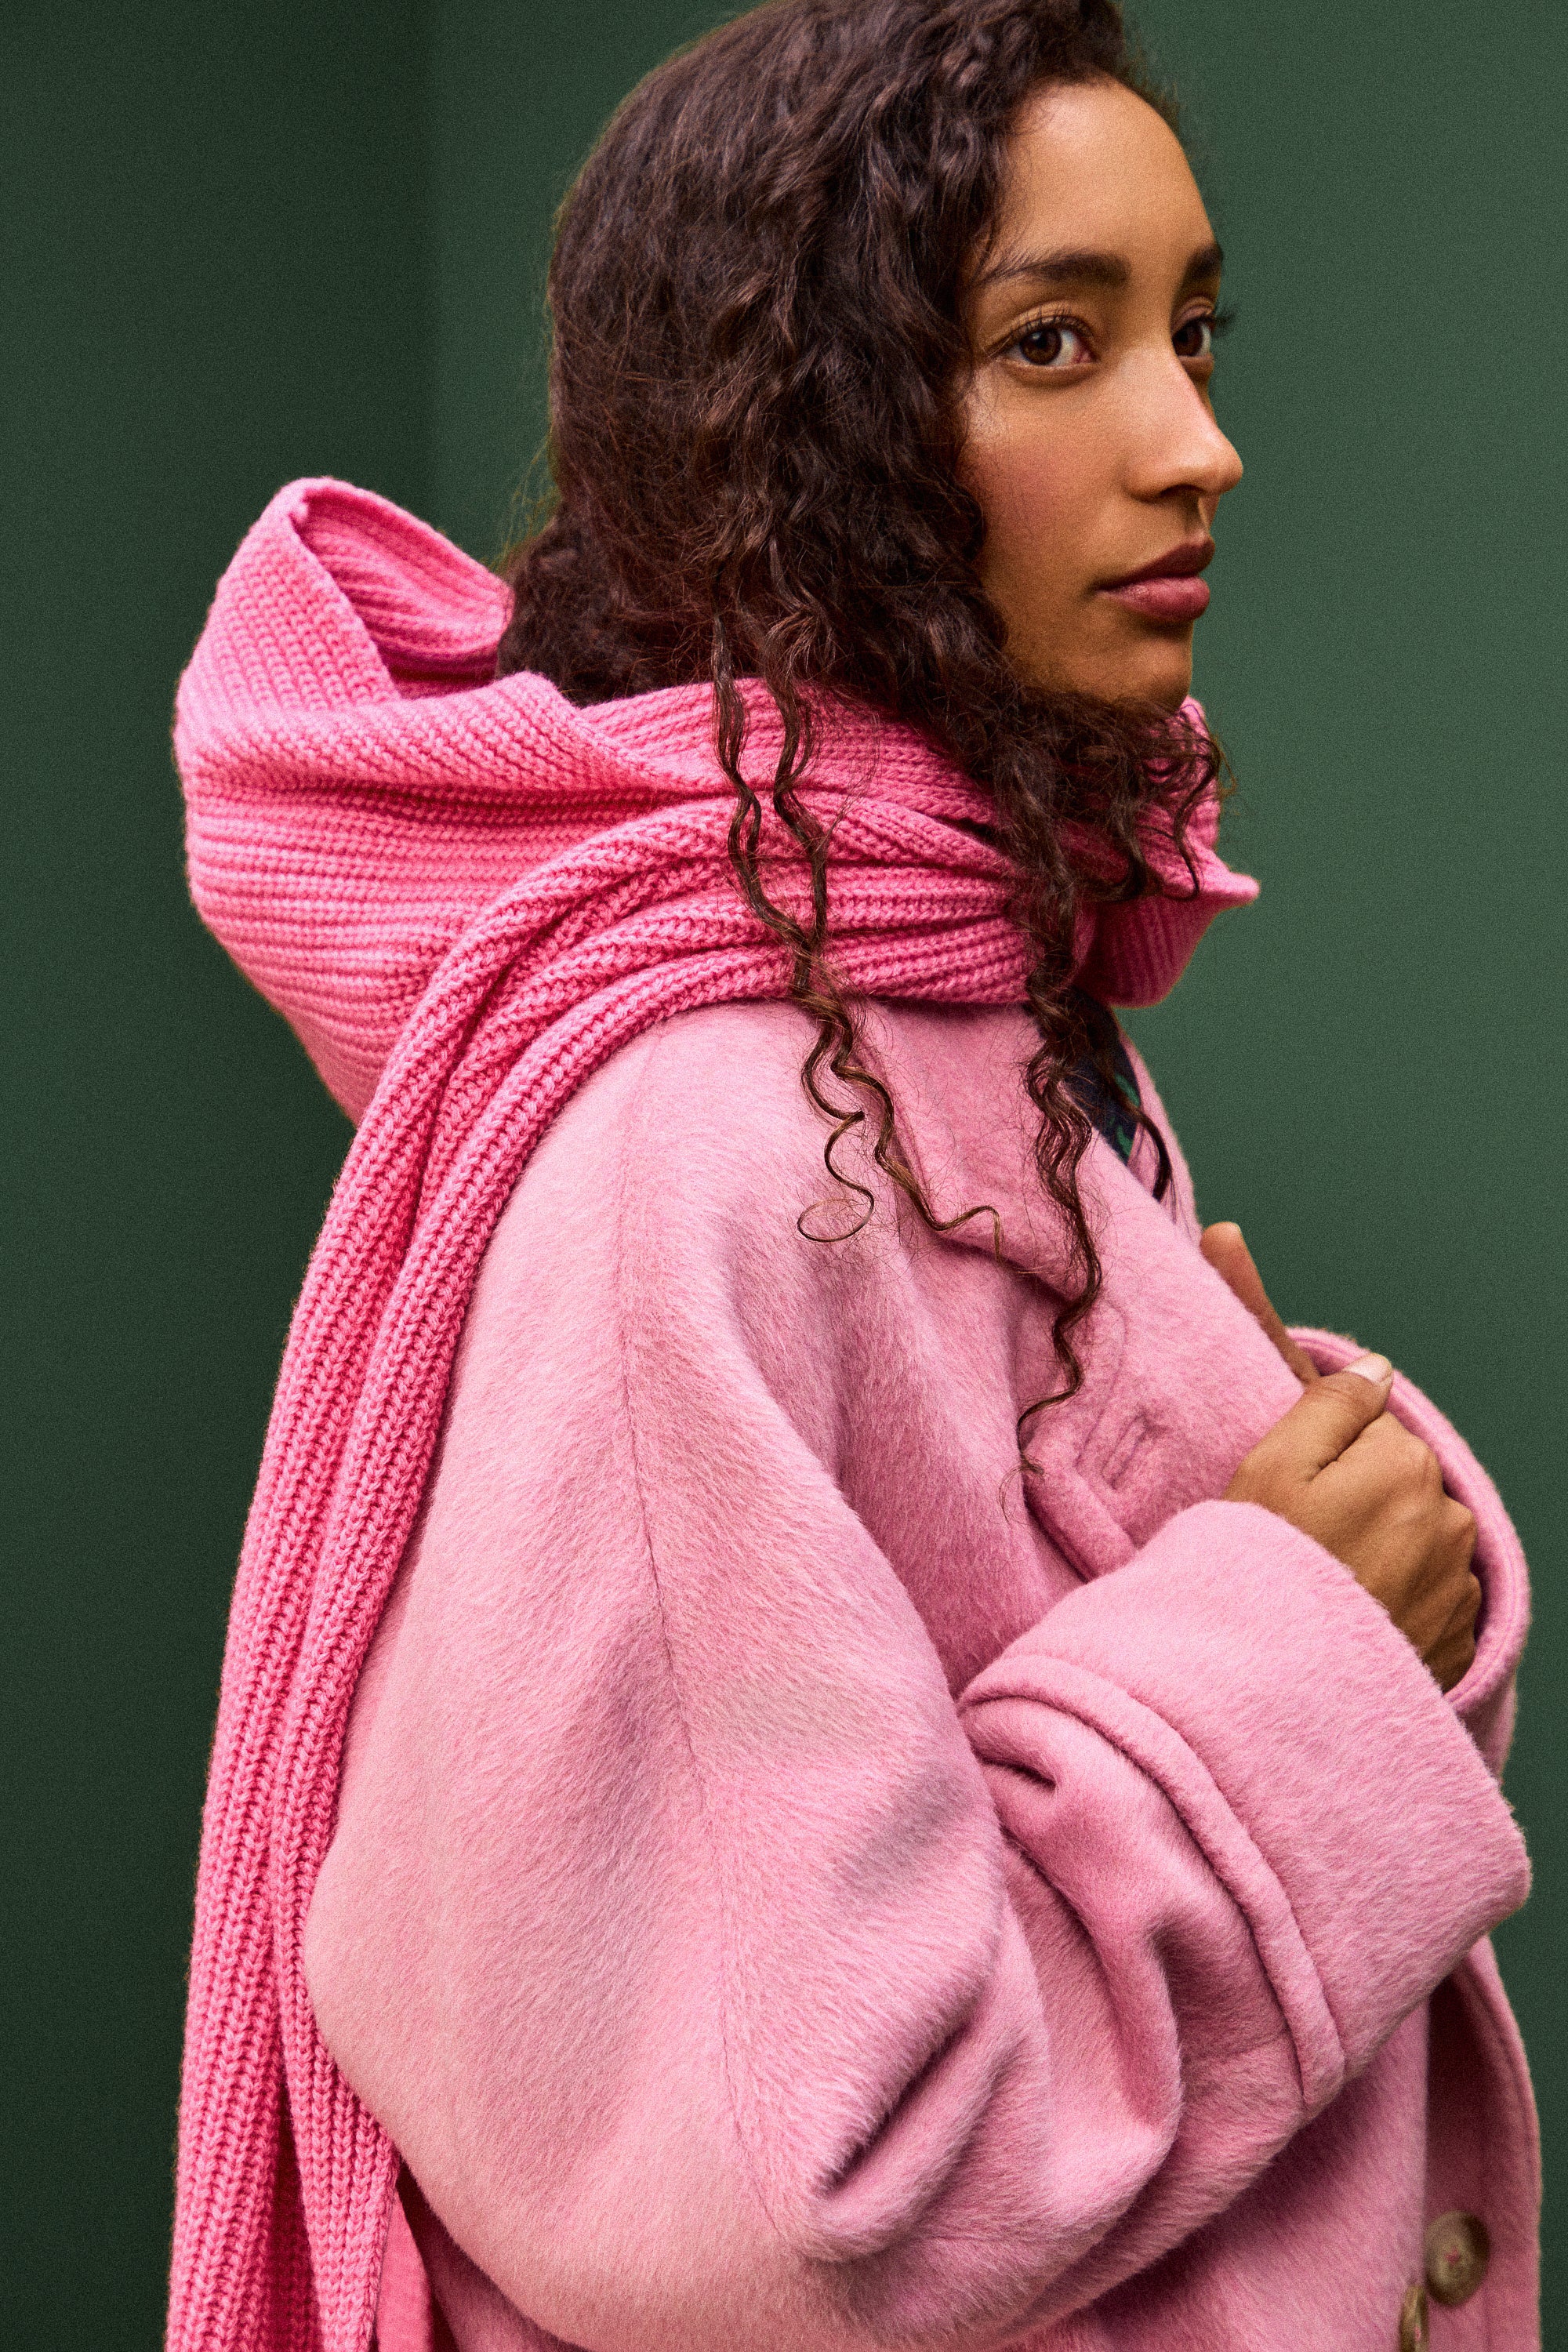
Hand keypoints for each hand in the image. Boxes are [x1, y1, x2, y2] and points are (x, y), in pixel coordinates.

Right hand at [1200, 1224, 1479, 1692]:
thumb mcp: (1270, 1467)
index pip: (1366, 1424)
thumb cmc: (1266, 1574)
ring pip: (1412, 1536)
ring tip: (1321, 1584)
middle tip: (1296, 1540)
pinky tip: (1351, 1617)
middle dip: (1353, 1496)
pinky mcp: (1460, 1638)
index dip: (1317, 1451)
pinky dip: (1395, 1599)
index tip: (1287, 1490)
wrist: (1285, 1692)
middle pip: (1393, 1479)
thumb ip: (1326, 1403)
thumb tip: (1373, 1365)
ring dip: (1377, 1549)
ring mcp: (1460, 1583)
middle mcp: (1448, 1519)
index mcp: (1403, 1463)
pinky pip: (1426, 1593)